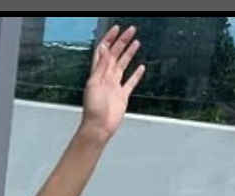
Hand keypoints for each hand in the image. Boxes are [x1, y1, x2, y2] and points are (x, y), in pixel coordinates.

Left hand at [81, 25, 144, 143]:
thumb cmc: (93, 110)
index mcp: (97, 75)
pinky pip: (130, 82)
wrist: (99, 128)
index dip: (109, 40)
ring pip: (123, 66)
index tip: (116, 29)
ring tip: (136, 42)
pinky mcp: (122, 96)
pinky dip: (136, 75)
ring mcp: (114, 87)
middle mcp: (106, 79)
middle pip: (115, 56)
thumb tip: (103, 49)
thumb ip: (100, 67)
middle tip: (131, 31)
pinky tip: (140, 68)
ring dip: (129, 54)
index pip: (103, 53)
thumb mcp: (94, 85)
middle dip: (122, 42)